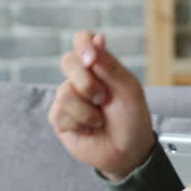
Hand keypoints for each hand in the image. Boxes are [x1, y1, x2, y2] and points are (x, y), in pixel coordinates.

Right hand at [48, 31, 155, 180]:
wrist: (128, 152)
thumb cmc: (132, 119)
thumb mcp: (128, 89)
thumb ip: (110, 65)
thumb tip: (96, 38)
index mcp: (99, 66)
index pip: (82, 40)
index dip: (83, 44)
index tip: (91, 58)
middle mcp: (81, 78)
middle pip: (68, 61)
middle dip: (86, 82)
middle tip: (102, 98)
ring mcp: (68, 97)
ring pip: (64, 92)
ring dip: (87, 110)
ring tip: (100, 119)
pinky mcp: (59, 118)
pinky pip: (59, 112)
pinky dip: (78, 122)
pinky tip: (88, 128)